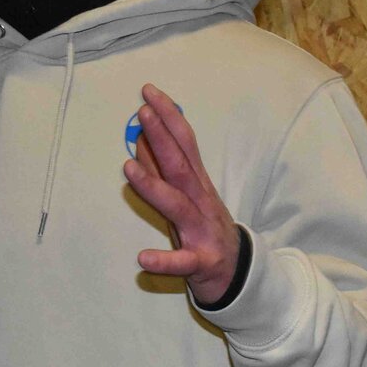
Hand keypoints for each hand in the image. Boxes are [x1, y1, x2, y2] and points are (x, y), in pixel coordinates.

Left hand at [122, 83, 240, 304]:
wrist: (238, 275)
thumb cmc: (205, 228)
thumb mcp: (186, 195)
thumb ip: (163, 168)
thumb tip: (140, 138)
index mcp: (198, 183)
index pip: (184, 142)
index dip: (168, 116)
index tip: (148, 92)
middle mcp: (201, 201)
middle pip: (181, 166)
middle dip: (162, 138)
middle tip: (142, 113)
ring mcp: (203, 231)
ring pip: (178, 206)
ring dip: (153, 186)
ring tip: (128, 169)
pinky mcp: (201, 262)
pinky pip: (182, 262)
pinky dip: (164, 260)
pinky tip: (143, 258)